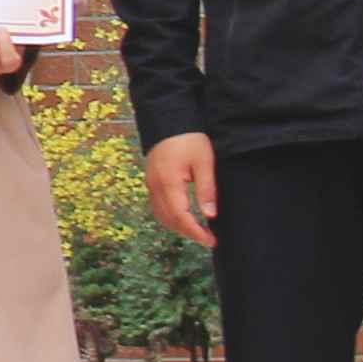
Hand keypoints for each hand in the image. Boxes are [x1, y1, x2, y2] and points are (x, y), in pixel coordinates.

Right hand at [144, 131, 217, 248]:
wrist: (169, 120)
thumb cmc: (189, 138)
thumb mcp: (204, 162)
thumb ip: (206, 189)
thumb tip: (209, 215)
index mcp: (169, 183)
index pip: (181, 217)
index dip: (196, 232)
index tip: (211, 241)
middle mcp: (156, 187)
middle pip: (169, 220)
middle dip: (188, 233)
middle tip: (208, 239)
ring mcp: (151, 184)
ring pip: (161, 216)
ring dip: (178, 227)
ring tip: (198, 231)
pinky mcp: (151, 181)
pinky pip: (158, 207)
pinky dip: (170, 218)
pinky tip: (184, 218)